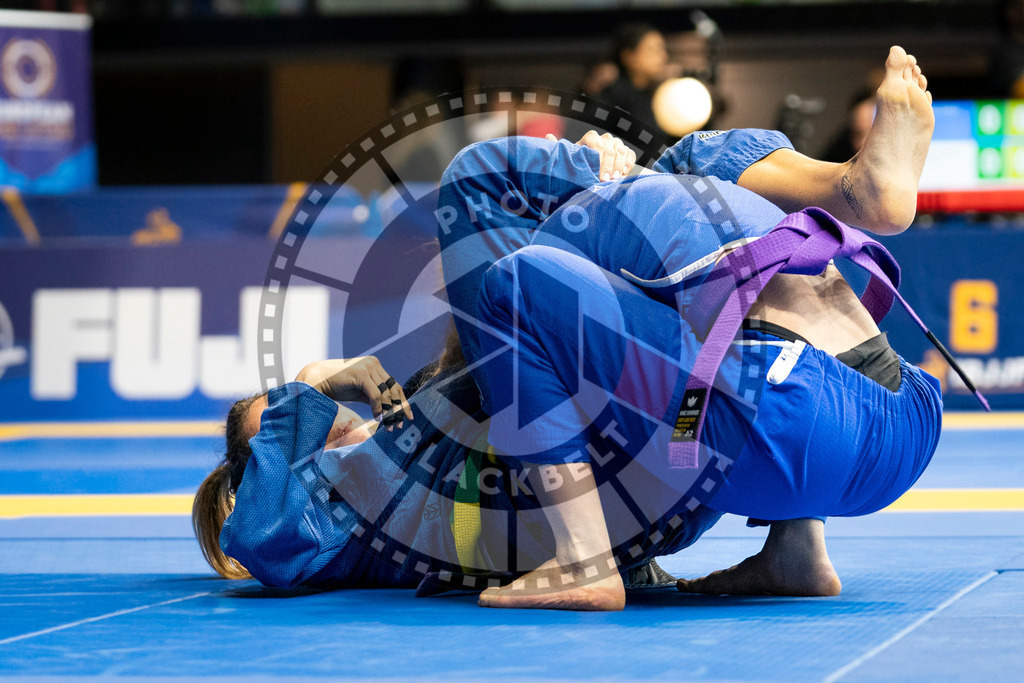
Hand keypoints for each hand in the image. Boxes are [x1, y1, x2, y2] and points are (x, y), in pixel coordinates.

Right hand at [295, 357, 413, 429]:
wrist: (316, 380)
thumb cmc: (337, 386)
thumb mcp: (360, 392)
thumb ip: (375, 397)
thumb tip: (390, 411)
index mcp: (375, 366)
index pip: (395, 385)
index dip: (402, 402)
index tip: (407, 417)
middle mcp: (374, 364)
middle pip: (394, 389)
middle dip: (399, 408)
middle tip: (399, 425)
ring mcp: (368, 367)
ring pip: (386, 393)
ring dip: (389, 411)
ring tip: (389, 426)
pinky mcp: (361, 374)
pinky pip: (375, 395)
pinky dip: (378, 408)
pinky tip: (377, 418)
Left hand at [547, 131, 635, 181]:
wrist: (592, 171)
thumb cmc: (579, 165)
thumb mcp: (569, 158)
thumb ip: (559, 148)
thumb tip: (548, 136)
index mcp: (591, 138)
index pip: (595, 141)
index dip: (596, 156)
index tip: (595, 170)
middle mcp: (605, 139)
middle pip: (609, 148)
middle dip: (607, 164)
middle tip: (604, 178)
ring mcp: (616, 145)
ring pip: (620, 150)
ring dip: (618, 165)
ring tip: (614, 178)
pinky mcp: (626, 153)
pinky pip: (630, 155)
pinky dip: (628, 163)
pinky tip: (622, 173)